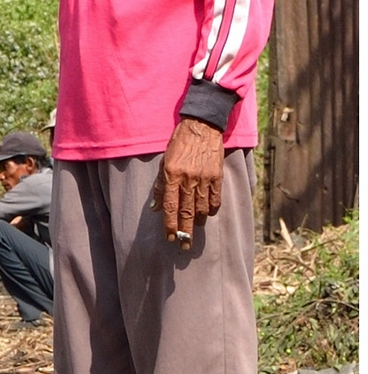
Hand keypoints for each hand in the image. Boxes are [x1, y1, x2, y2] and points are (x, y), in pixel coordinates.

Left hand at [151, 116, 224, 250]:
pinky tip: (207, 215)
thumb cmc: (178, 145)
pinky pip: (215, 200)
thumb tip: (156, 208)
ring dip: (197, 222)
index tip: (169, 238)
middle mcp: (188, 179)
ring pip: (202, 209)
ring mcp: (204, 178)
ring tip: (193, 230)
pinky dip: (211, 210)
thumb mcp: (164, 162)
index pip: (169, 206)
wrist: (201, 127)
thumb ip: (160, 186)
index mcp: (172, 174)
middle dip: (184, 231)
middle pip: (186, 212)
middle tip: (184, 246)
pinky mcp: (218, 177)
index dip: (169, 224)